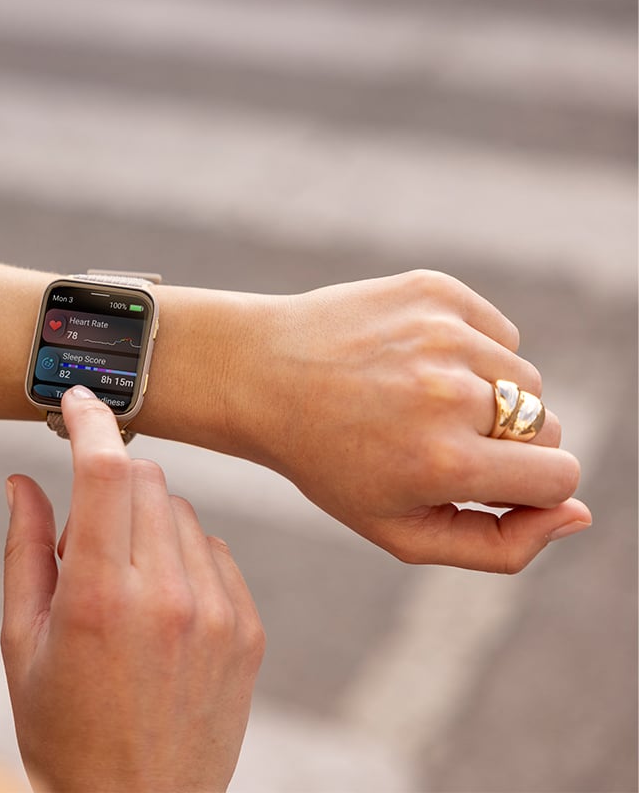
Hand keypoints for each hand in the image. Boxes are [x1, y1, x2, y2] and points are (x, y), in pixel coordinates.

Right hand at [1, 387, 263, 792]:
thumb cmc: (61, 729)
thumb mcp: (20, 644)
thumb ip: (25, 551)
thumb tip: (21, 480)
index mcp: (100, 599)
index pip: (106, 472)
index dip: (90, 421)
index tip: (78, 400)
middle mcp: (168, 598)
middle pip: (146, 479)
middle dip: (108, 482)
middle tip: (82, 542)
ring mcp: (217, 613)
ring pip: (180, 511)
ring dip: (144, 521)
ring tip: (120, 587)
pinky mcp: (247, 629)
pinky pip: (213, 551)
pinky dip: (181, 555)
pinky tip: (159, 606)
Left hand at [227, 270, 590, 572]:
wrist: (259, 376)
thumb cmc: (330, 463)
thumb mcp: (398, 531)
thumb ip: (498, 546)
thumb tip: (579, 514)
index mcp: (444, 463)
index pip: (558, 477)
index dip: (529, 487)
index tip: (485, 481)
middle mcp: (449, 394)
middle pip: (547, 427)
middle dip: (504, 443)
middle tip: (430, 440)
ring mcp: (443, 335)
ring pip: (524, 378)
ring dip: (486, 395)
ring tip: (414, 401)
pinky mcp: (435, 291)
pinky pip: (498, 332)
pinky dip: (470, 351)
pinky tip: (411, 362)